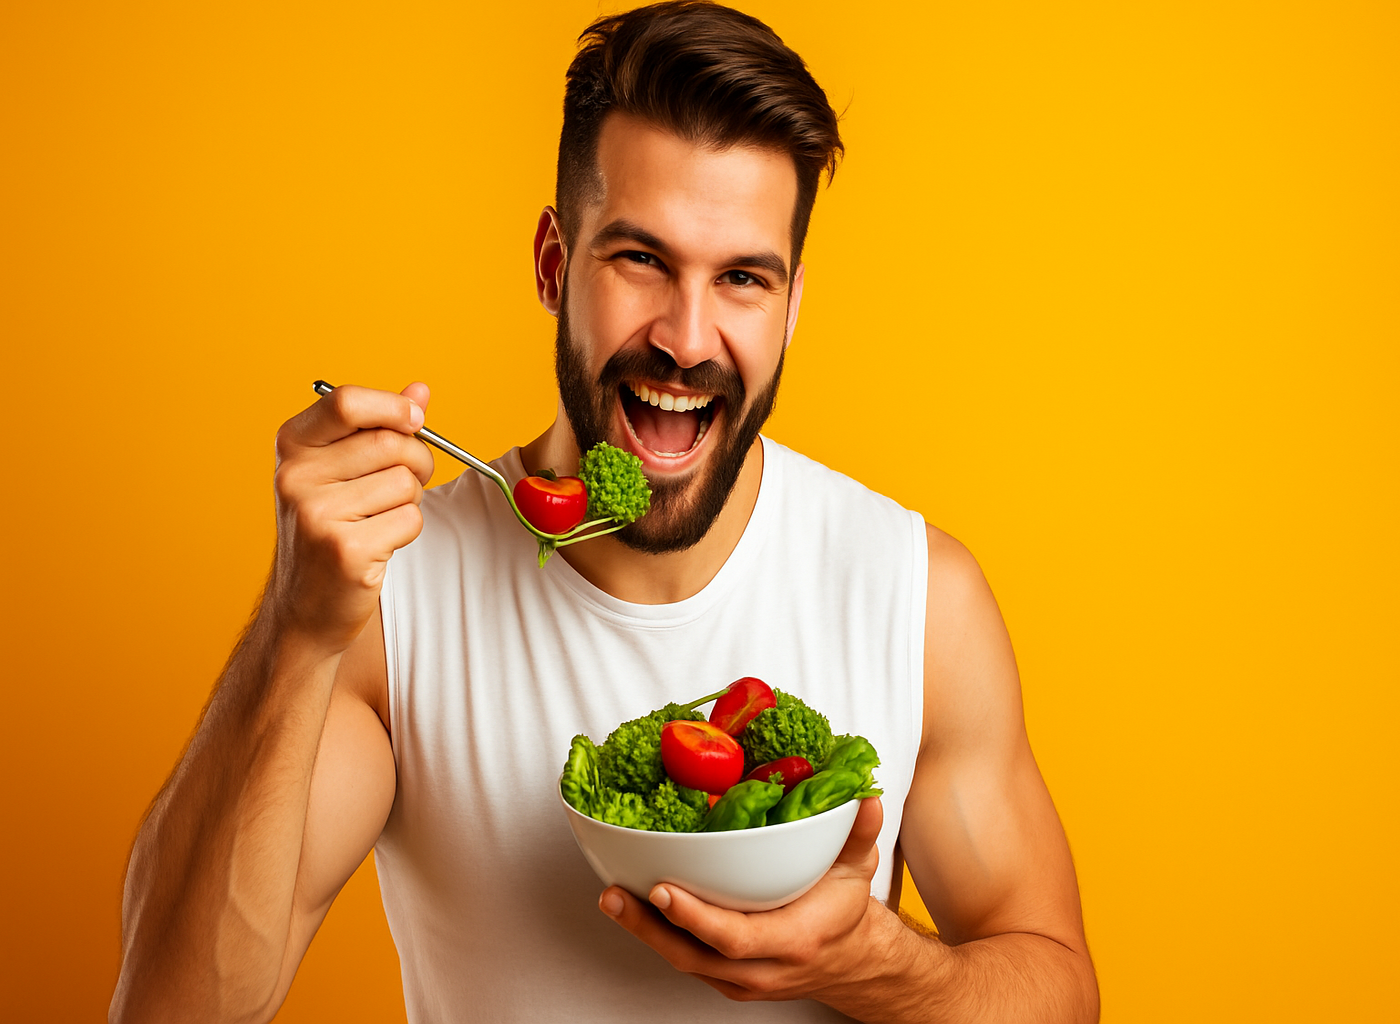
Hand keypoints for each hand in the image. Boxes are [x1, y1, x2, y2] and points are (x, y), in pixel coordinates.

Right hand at [269, 382, 434, 651]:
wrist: (304, 606)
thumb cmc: (329, 530)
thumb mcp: (342, 470)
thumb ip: (380, 427)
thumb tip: (420, 392)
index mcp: (293, 445)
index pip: (346, 401)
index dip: (392, 407)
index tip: (415, 421)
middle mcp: (297, 476)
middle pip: (391, 443)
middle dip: (416, 461)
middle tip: (404, 482)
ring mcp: (317, 514)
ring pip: (405, 483)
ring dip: (410, 501)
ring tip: (379, 518)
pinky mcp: (345, 549)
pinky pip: (409, 519)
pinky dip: (407, 530)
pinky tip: (378, 543)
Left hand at [599, 797, 893, 1004]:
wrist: (850, 962)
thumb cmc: (844, 910)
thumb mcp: (859, 868)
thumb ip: (858, 832)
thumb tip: (862, 796)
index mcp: (795, 940)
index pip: (738, 938)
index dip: (696, 917)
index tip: (662, 889)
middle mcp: (763, 968)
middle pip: (695, 956)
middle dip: (649, 927)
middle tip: (614, 894)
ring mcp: (740, 979)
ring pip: (682, 960)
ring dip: (643, 931)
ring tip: (610, 897)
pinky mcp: (725, 978)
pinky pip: (685, 958)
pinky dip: (656, 935)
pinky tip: (631, 907)